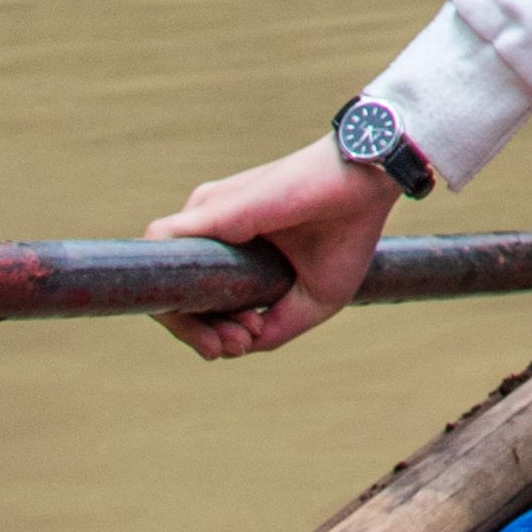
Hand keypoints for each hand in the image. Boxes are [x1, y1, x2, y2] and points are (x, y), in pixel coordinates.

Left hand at [149, 138, 395, 358]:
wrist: (369, 180)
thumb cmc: (348, 229)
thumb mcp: (314, 297)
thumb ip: (275, 328)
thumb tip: (234, 350)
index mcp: (236, 244)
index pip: (199, 295)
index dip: (208, 330)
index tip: (244, 342)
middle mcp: (213, 226)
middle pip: (177, 292)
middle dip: (197, 333)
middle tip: (236, 345)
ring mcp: (207, 214)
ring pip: (165, 275)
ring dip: (188, 322)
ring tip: (238, 337)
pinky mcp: (209, 208)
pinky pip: (161, 249)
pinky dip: (181, 293)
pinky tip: (223, 316)